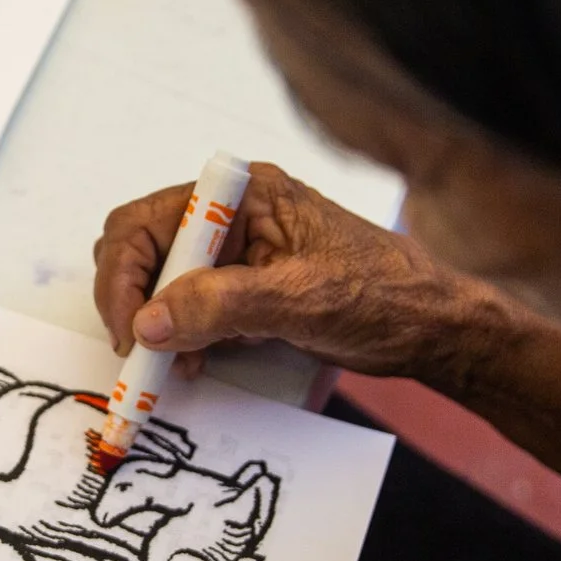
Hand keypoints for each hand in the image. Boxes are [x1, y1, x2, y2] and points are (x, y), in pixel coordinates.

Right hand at [93, 163, 476, 378]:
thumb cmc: (387, 297)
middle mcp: (236, 216)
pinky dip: (183, 337)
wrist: (435, 329)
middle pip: (146, 249)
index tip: (130, 330)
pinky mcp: (248, 289)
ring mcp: (241, 254)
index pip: (149, 221)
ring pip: (164, 284)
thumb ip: (221, 304)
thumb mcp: (300, 299)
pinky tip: (196, 363)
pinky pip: (192, 309)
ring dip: (158, 325)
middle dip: (135, 301)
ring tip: (172, 365)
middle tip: (142, 351)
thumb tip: (150, 320)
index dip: (125, 275)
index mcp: (247, 195)